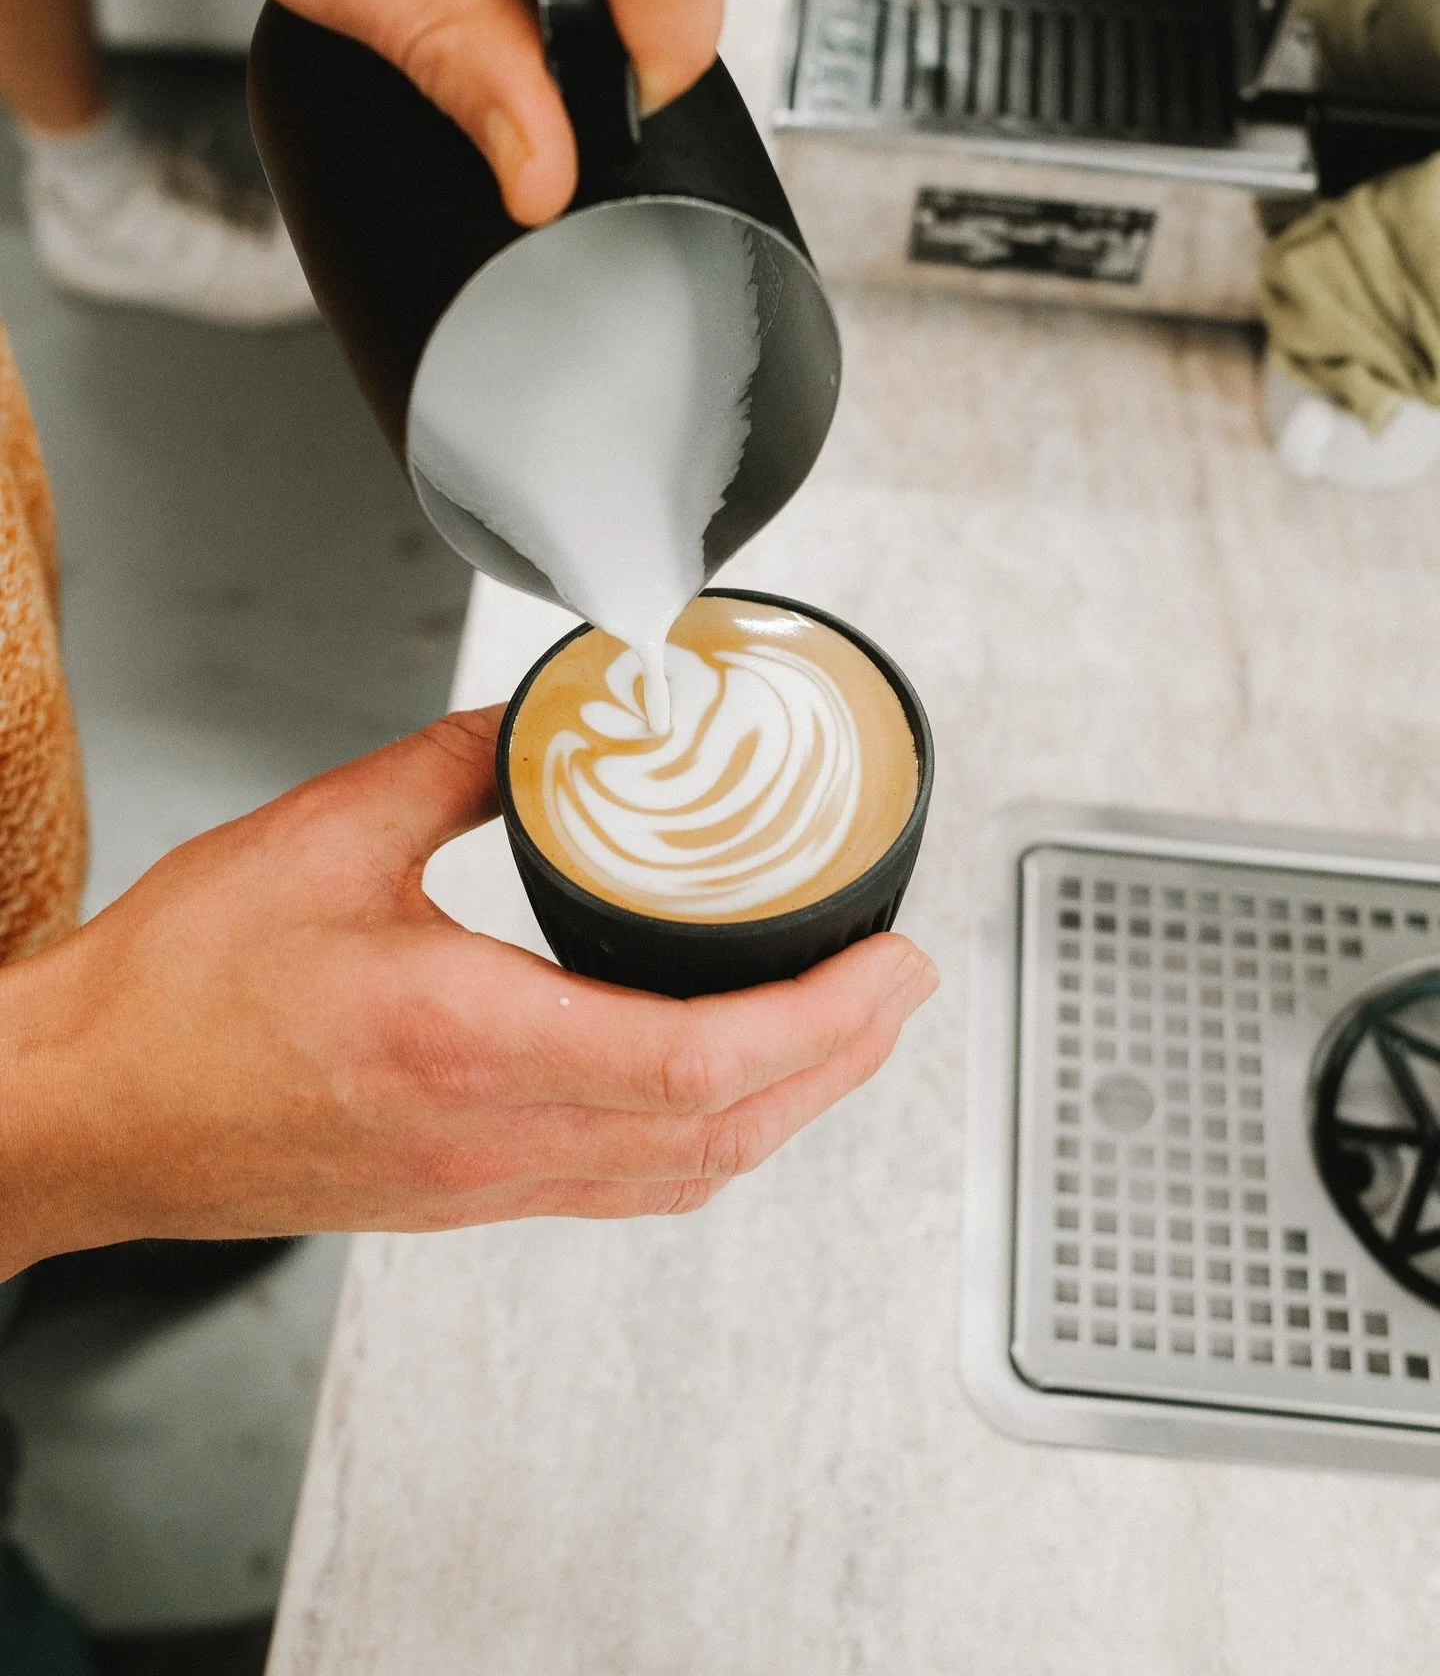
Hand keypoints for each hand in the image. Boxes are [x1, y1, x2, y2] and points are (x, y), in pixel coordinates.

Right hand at [0, 709, 936, 1277]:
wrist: (88, 1114)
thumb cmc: (176, 997)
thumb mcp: (325, 834)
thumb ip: (459, 762)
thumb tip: (548, 718)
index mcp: (471, 1039)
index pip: (704, 1057)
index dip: (827, 1014)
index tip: (892, 960)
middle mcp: (497, 1136)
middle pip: (730, 1127)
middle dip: (845, 1057)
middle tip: (902, 983)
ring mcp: (487, 1184)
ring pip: (690, 1170)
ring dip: (792, 1104)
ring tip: (844, 1031)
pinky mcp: (467, 1196)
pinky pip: (630, 1186)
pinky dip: (713, 1138)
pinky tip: (726, 1091)